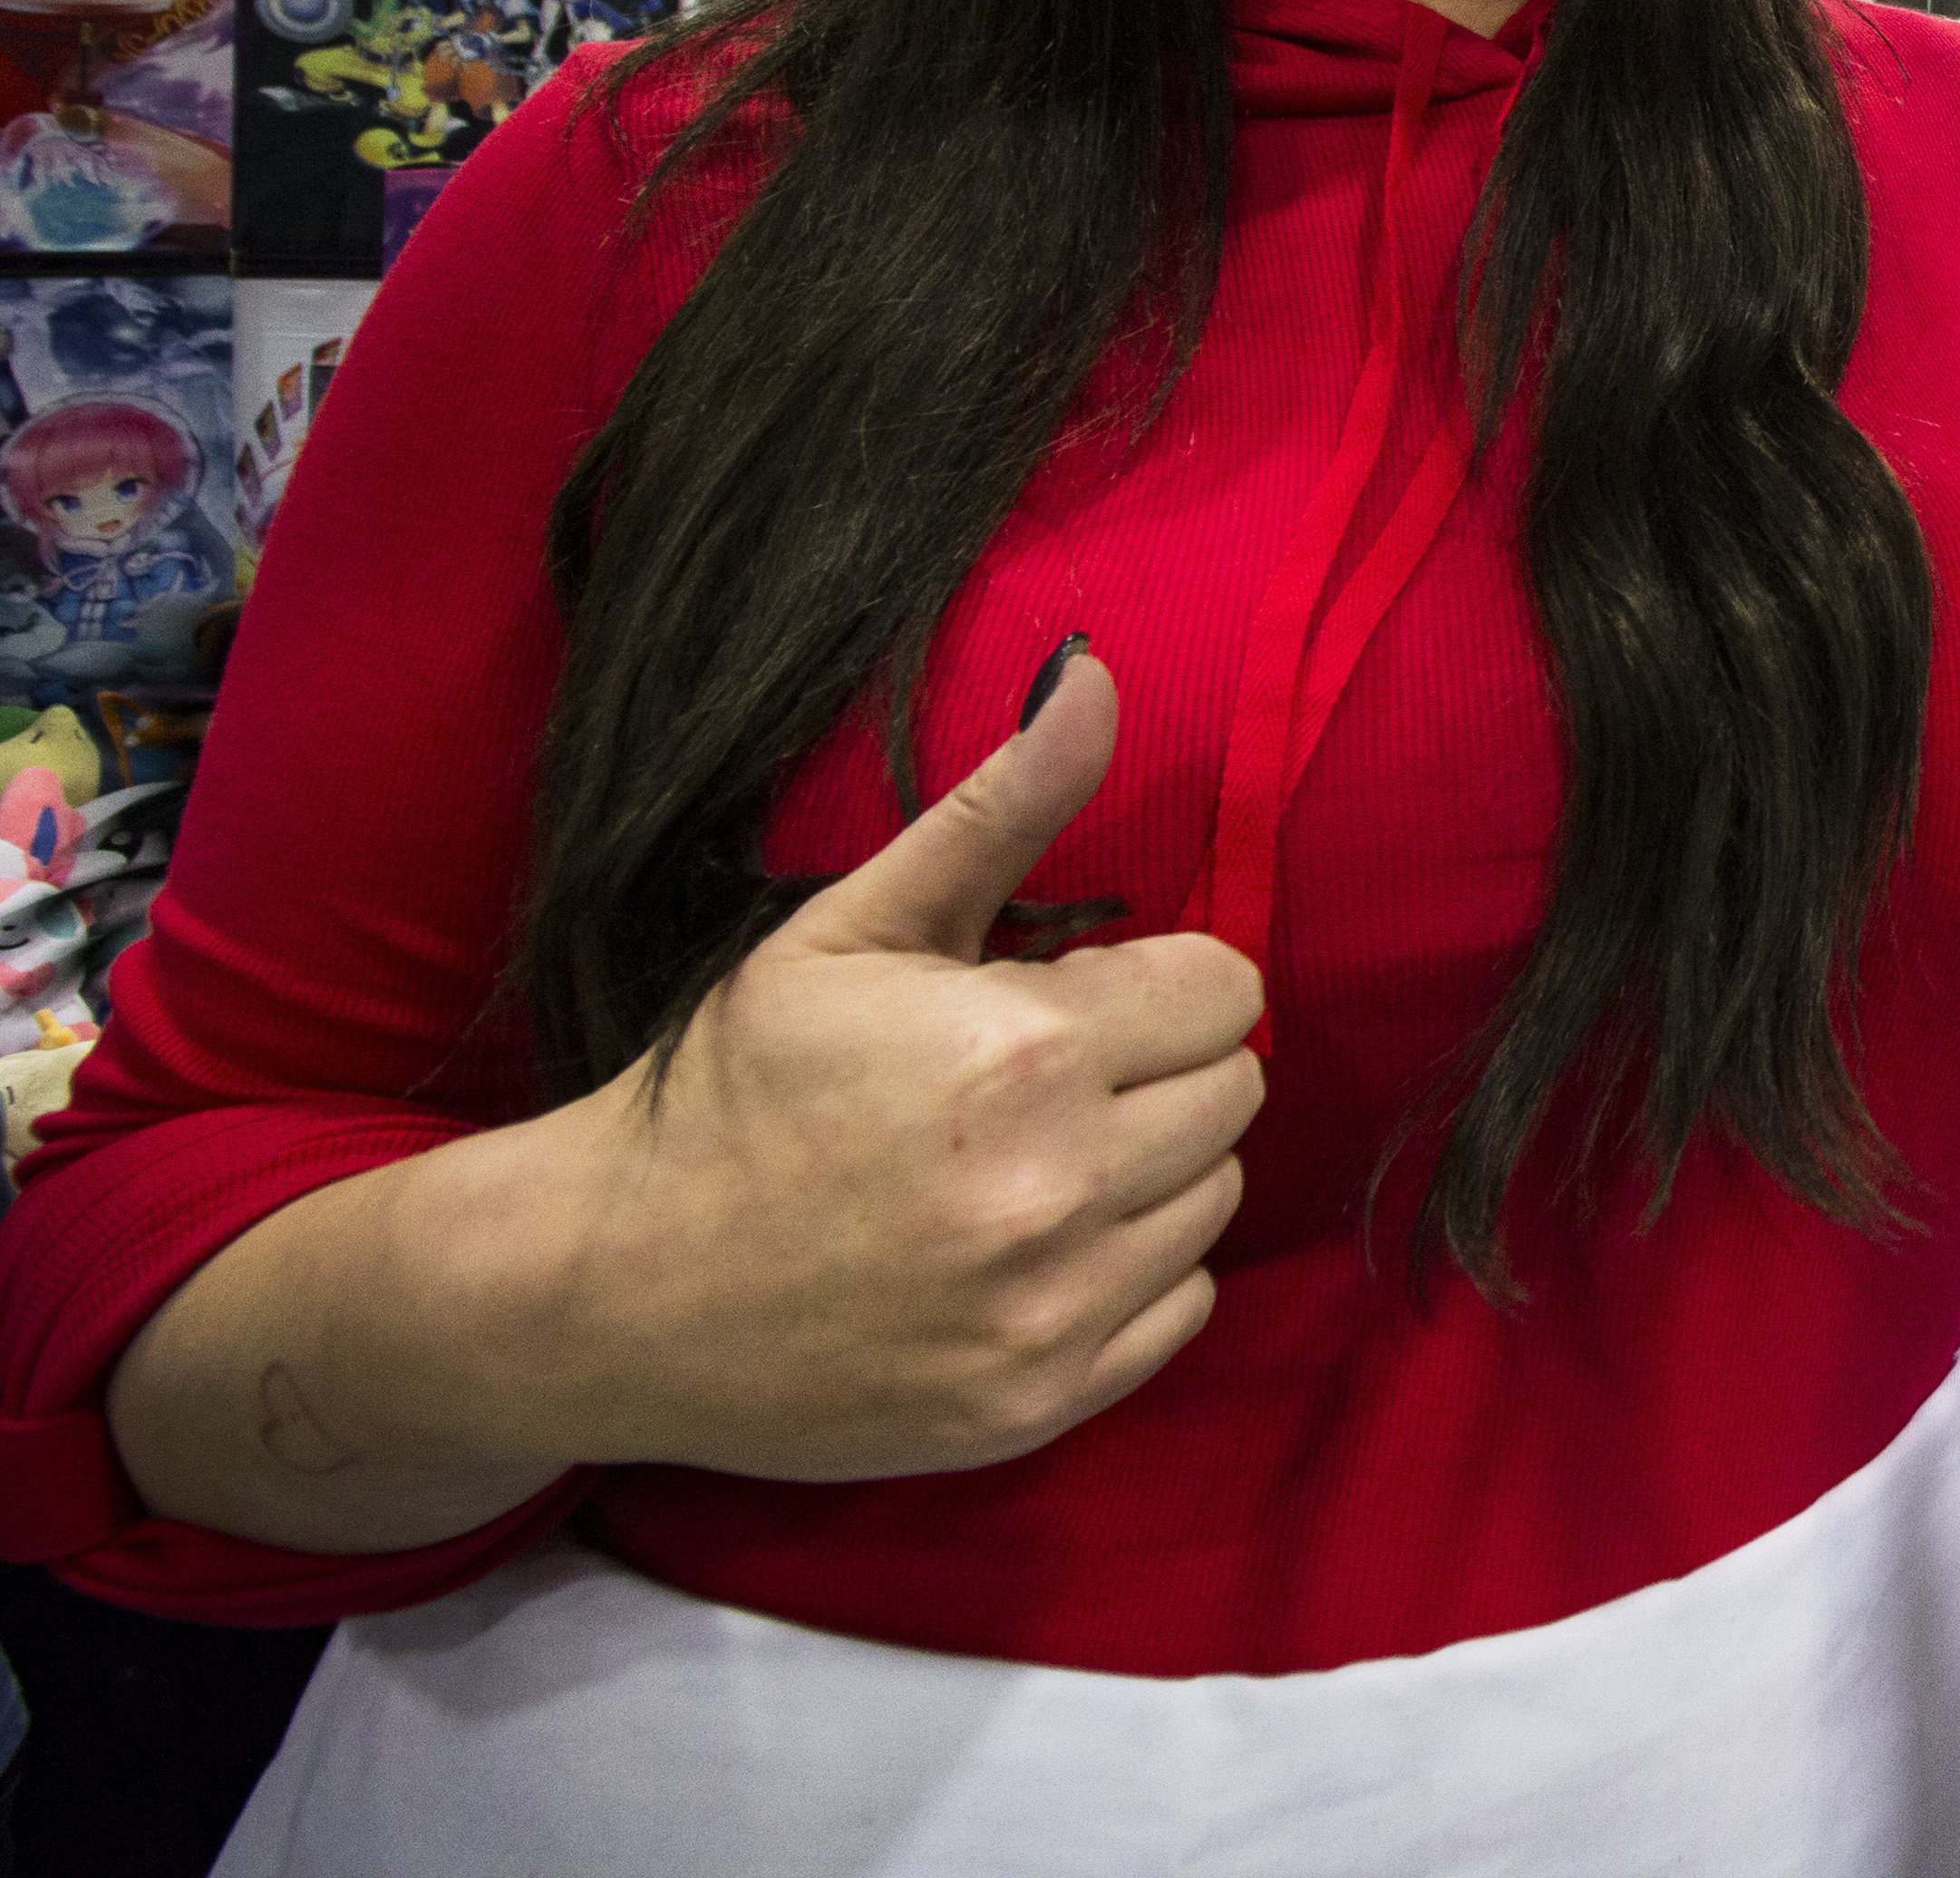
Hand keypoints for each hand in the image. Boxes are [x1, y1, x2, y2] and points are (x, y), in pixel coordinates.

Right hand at [546, 652, 1264, 1482]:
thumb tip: (1092, 671)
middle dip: (1159, 1066)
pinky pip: (1180, 1310)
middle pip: (1235, 1091)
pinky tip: (1029, 1249)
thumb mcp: (858, 925)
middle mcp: (1059, 1191)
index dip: (1153, 980)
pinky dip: (1130, 1276)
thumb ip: (1002, 803)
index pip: (1226, 989)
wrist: (611, 1285)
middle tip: (1048, 1076)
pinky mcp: (1039, 1403)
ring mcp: (1052, 1313)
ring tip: (1030, 1159)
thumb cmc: (738, 1086)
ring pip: (1214, 1198)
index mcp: (1027, 1055)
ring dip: (1151, 1169)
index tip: (1071, 996)